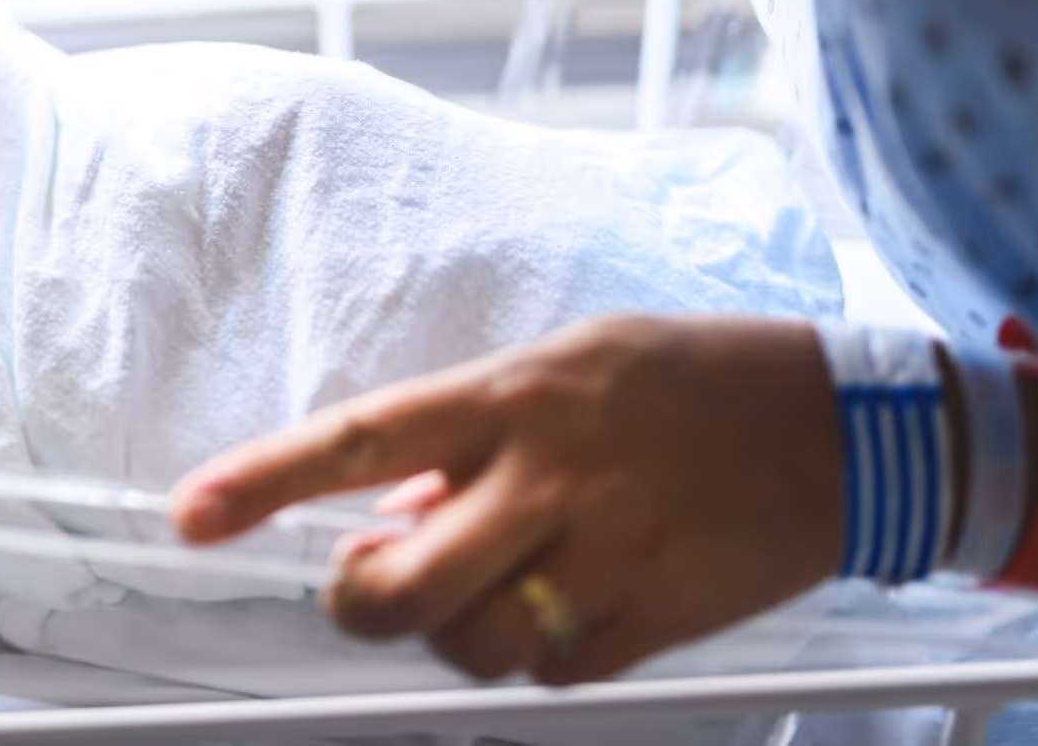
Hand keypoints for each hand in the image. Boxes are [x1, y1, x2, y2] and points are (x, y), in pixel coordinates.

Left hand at [170, 316, 843, 683]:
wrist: (845, 427)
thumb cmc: (691, 379)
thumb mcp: (568, 365)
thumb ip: (474, 432)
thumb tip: (395, 506)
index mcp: (513, 394)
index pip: (361, 438)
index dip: (266, 480)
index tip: (192, 513)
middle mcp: (548, 475)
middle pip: (404, 585)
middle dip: (359, 602)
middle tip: (363, 582)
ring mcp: (605, 556)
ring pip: (473, 643)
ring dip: (458, 629)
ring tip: (497, 577)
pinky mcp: (657, 621)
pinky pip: (554, 673)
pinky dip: (539, 653)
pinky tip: (571, 599)